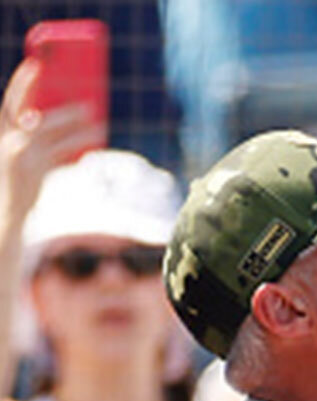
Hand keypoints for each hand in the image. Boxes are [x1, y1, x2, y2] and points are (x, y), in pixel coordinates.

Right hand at [1, 59, 103, 224]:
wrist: (7, 211)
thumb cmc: (16, 178)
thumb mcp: (18, 152)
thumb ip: (31, 132)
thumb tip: (62, 114)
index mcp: (0, 132)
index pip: (10, 102)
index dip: (22, 82)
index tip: (35, 64)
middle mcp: (8, 141)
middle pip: (37, 116)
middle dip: (61, 108)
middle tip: (86, 101)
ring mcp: (22, 156)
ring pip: (55, 134)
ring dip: (78, 124)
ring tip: (98, 117)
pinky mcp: (36, 170)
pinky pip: (64, 151)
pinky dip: (81, 142)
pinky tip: (96, 136)